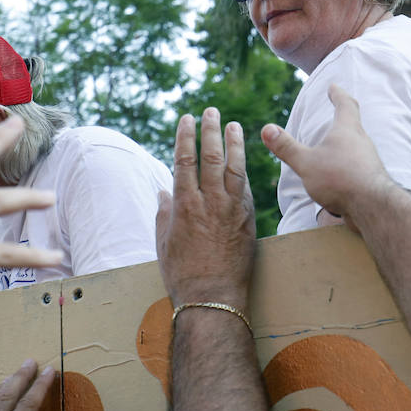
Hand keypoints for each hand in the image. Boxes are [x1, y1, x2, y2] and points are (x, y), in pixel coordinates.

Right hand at [157, 108, 255, 310]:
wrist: (212, 298)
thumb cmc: (182, 273)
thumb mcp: (164, 241)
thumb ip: (165, 213)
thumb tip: (163, 193)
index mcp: (184, 204)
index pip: (184, 160)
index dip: (185, 136)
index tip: (186, 120)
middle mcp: (209, 202)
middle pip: (211, 157)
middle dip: (210, 131)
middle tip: (211, 112)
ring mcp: (231, 210)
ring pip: (234, 167)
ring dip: (234, 143)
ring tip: (233, 126)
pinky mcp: (247, 220)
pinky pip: (246, 188)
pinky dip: (243, 171)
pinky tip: (243, 160)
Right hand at [261, 85, 397, 230]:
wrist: (372, 208)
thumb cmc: (339, 179)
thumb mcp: (306, 162)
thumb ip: (286, 147)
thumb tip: (266, 129)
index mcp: (347, 130)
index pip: (345, 104)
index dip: (338, 94)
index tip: (333, 86)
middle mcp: (362, 142)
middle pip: (354, 124)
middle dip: (344, 118)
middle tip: (338, 111)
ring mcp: (369, 161)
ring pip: (357, 146)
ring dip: (346, 144)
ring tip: (335, 145)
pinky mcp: (371, 180)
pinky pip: (357, 167)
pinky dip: (347, 165)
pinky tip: (339, 176)